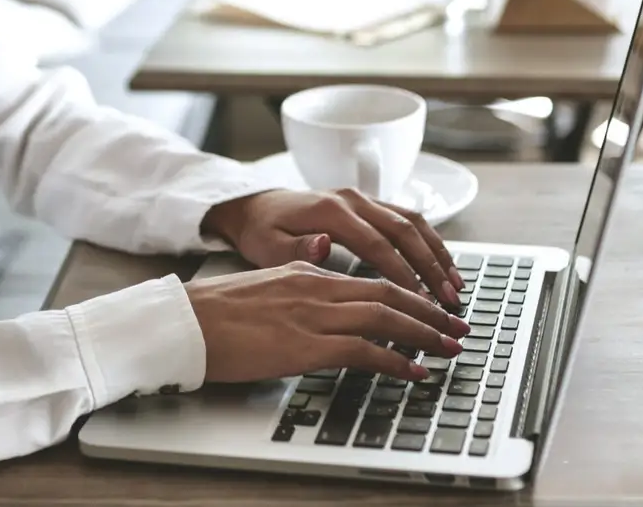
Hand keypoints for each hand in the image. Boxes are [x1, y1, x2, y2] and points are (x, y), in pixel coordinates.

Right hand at [183, 260, 469, 382]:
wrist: (185, 322)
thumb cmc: (216, 311)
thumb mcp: (266, 284)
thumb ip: (300, 281)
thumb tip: (326, 285)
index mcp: (307, 270)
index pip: (372, 277)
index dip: (409, 293)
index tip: (432, 308)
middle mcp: (316, 285)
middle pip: (389, 292)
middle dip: (429, 312)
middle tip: (457, 328)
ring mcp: (312, 314)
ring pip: (385, 316)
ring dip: (424, 333)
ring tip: (449, 348)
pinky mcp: (305, 345)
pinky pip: (364, 350)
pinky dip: (395, 360)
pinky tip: (414, 372)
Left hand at [202, 188, 463, 305]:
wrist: (255, 206)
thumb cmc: (261, 232)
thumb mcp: (267, 247)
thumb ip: (295, 249)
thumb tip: (323, 245)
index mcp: (330, 211)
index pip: (376, 244)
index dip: (402, 274)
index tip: (420, 304)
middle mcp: (352, 199)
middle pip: (404, 231)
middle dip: (431, 267)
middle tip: (449, 301)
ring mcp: (363, 199)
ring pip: (413, 222)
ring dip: (438, 254)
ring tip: (456, 287)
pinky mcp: (368, 203)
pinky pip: (408, 219)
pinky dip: (430, 242)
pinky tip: (443, 267)